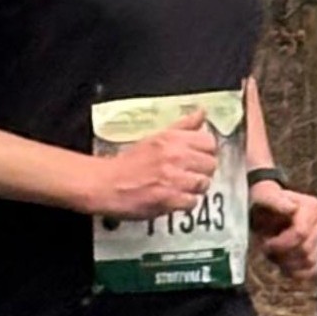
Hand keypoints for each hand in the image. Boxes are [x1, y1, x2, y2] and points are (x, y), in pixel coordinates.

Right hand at [91, 111, 218, 219]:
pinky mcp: (169, 199)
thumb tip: (202, 112)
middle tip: (187, 174)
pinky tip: (173, 198)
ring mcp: (173, 179)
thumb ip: (183, 126)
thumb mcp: (156, 137)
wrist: (106, 184)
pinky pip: (192, 202)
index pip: (209, 142)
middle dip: (201, 170)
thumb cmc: (129, 162)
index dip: (205, 151)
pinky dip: (184, 203)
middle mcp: (176, 156)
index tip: (196, 157)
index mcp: (172, 139)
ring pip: (203, 184)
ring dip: (193, 188)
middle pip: (210, 164)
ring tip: (179, 187)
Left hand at [251, 180, 316, 280]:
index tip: (266, 244)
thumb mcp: (262, 195)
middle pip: (305, 251)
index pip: (301, 234)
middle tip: (268, 248)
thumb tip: (291, 208)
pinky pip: (312, 271)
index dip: (280, 244)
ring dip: (287, 263)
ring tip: (275, 254)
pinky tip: (284, 264)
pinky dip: (295, 272)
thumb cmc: (262, 201)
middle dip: (282, 254)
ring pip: (309, 262)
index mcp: (310, 207)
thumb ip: (274, 199)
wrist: (265, 209)